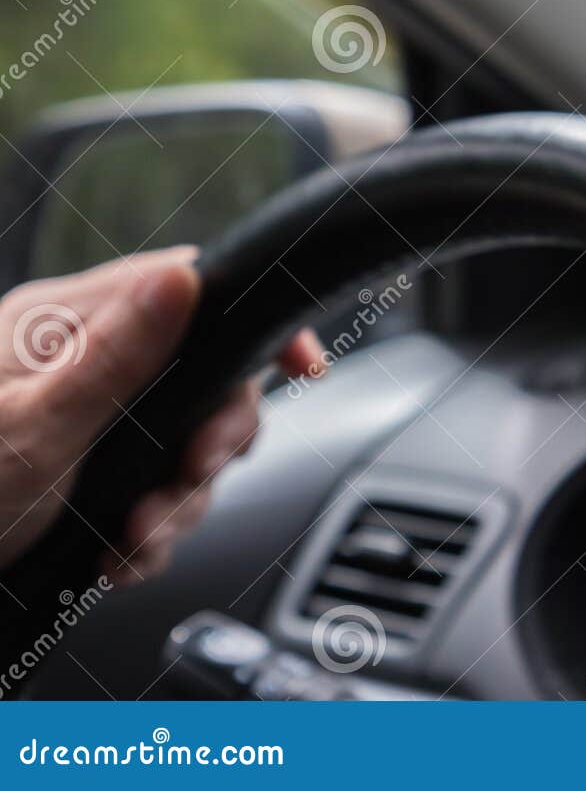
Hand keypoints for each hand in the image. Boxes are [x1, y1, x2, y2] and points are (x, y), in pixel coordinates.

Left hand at [0, 248, 321, 581]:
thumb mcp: (34, 430)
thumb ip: (117, 356)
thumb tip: (184, 280)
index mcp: (63, 325)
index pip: (188, 288)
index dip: (252, 324)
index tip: (298, 367)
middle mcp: (79, 365)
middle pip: (202, 380)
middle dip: (211, 442)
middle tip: (192, 476)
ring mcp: (84, 422)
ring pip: (181, 448)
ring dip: (177, 503)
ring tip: (134, 540)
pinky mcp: (83, 477)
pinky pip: (151, 494)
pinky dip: (148, 533)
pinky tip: (117, 557)